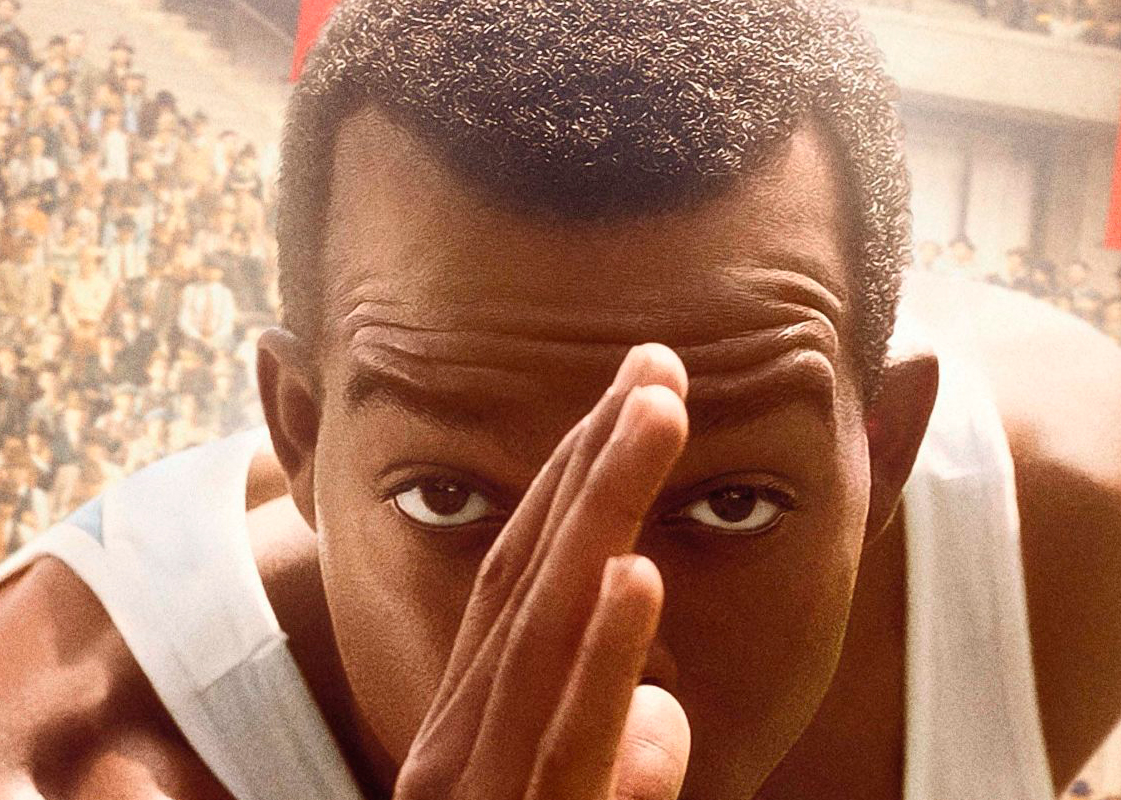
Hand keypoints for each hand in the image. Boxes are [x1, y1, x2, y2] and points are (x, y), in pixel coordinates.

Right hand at [393, 344, 691, 799]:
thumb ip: (609, 757)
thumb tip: (665, 709)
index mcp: (463, 729)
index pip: (516, 580)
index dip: (574, 478)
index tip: (633, 399)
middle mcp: (454, 748)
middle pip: (527, 576)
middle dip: (594, 459)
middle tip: (656, 364)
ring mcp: (482, 794)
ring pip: (545, 631)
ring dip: (604, 509)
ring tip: (658, 411)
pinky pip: (573, 744)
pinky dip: (605, 654)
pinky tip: (637, 573)